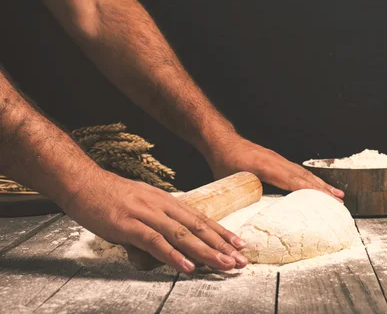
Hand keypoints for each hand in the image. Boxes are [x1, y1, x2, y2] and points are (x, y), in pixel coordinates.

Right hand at [62, 169, 247, 271]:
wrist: (82, 183)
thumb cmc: (111, 198)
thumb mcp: (141, 210)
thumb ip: (155, 231)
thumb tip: (162, 254)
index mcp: (167, 202)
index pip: (201, 219)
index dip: (222, 233)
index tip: (240, 245)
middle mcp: (162, 206)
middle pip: (198, 227)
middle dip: (222, 245)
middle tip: (240, 260)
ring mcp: (146, 214)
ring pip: (182, 235)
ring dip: (205, 252)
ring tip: (223, 264)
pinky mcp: (128, 225)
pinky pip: (155, 241)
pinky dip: (172, 255)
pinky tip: (186, 266)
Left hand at [207, 135, 344, 200]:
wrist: (222, 141)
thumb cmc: (223, 160)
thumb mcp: (230, 182)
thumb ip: (240, 201)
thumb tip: (244, 223)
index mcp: (265, 167)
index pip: (292, 180)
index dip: (310, 190)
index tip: (325, 199)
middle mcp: (276, 162)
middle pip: (304, 176)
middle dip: (323, 189)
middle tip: (339, 201)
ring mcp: (278, 160)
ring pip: (303, 173)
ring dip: (321, 184)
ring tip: (336, 195)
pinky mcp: (278, 161)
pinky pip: (298, 171)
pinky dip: (311, 179)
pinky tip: (317, 186)